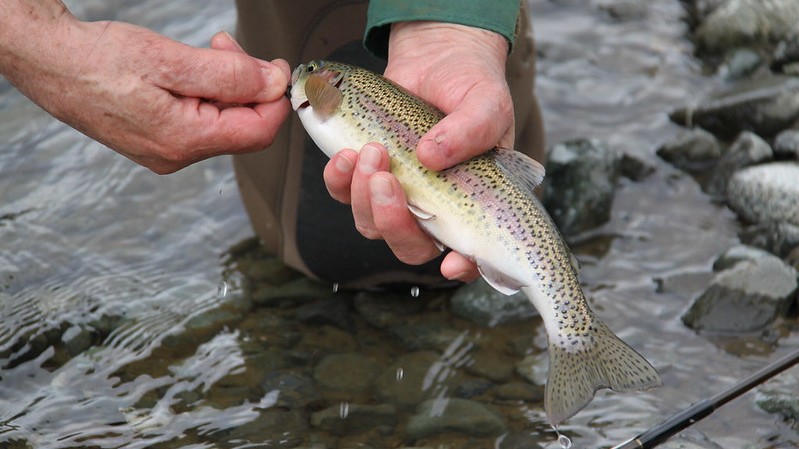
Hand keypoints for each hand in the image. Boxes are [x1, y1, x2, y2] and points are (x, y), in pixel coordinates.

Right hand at [0, 3, 289, 173]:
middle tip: (229, 46)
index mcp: (184, 141)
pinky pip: (200, 120)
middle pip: (241, 126)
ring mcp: (166, 151)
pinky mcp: (157, 140)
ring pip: (221, 121)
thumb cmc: (99, 60)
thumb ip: (230, 75)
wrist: (49, 62)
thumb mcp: (172, 61)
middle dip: (248, 85)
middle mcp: (177, 155)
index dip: (276, 100)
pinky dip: (206, 92)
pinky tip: (192, 69)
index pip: (258, 132)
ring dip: (227, 84)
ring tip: (210, 50)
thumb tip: (273, 84)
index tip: (277, 67)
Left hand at [324, 22, 512, 281]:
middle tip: (387, 179)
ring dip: (364, 196)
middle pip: (410, 246)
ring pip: (371, 225)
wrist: (438, 56)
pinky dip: (339, 180)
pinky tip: (345, 154)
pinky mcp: (368, 175)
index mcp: (473, 204)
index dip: (462, 266)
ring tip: (370, 151)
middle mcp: (434, 209)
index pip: (471, 252)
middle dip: (393, 222)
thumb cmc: (472, 85)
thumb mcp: (487, 102)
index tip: (452, 263)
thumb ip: (471, 129)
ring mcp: (399, 195)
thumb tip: (430, 156)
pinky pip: (344, 194)